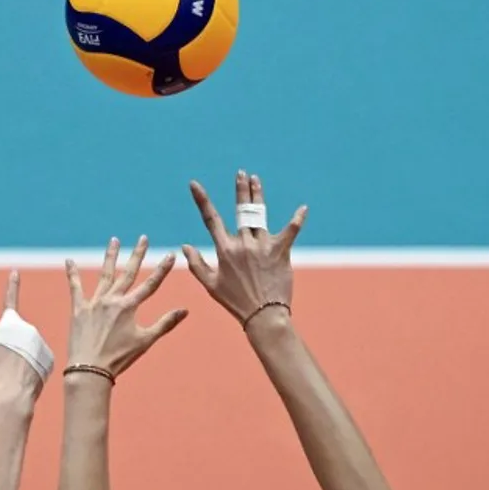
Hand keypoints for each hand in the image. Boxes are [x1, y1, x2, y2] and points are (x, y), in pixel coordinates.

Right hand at [0, 270, 43, 407]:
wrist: (12, 401)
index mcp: (10, 324)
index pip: (10, 299)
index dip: (12, 286)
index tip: (15, 272)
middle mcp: (29, 330)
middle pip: (16, 334)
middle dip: (9, 345)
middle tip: (0, 366)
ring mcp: (41, 344)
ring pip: (27, 348)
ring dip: (20, 356)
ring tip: (12, 375)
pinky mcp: (49, 359)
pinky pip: (37, 359)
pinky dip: (30, 366)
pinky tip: (23, 379)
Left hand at [63, 236, 187, 377]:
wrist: (90, 369)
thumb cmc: (119, 358)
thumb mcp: (145, 341)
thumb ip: (165, 323)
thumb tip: (185, 311)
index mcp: (129, 307)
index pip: (150, 284)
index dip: (161, 269)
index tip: (170, 254)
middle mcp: (112, 300)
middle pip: (128, 272)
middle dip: (137, 254)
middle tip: (143, 238)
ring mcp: (94, 302)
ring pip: (105, 274)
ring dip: (110, 256)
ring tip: (114, 240)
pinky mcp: (79, 309)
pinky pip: (75, 287)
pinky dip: (72, 274)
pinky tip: (69, 261)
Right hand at [182, 171, 307, 323]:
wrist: (263, 315)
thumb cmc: (236, 302)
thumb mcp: (211, 285)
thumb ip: (196, 264)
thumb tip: (184, 246)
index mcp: (225, 250)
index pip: (210, 219)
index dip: (202, 200)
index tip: (195, 184)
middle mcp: (243, 244)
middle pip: (241, 210)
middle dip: (241, 189)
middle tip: (242, 173)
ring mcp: (263, 246)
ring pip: (260, 214)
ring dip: (258, 195)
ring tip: (256, 180)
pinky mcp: (281, 251)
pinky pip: (291, 231)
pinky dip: (297, 219)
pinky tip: (303, 208)